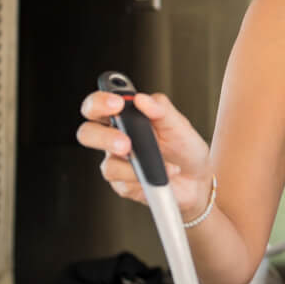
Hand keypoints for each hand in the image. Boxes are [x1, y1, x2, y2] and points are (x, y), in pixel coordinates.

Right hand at [76, 90, 212, 215]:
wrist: (197, 178)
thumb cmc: (183, 147)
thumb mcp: (178, 123)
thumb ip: (161, 109)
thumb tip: (141, 99)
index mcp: (124, 117)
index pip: (98, 105)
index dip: (99, 102)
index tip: (117, 103)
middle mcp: (115, 138)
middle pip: (87, 133)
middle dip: (103, 137)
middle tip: (126, 143)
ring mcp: (117, 163)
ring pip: (107, 165)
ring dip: (132, 166)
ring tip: (158, 162)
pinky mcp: (123, 184)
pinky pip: (124, 183)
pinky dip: (144, 178)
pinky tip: (162, 174)